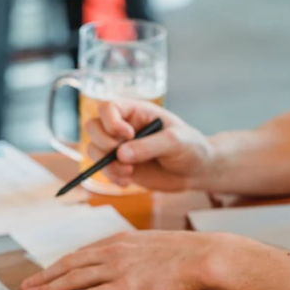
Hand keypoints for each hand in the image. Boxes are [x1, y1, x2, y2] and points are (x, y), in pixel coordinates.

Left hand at [21, 231, 219, 289]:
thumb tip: (127, 261)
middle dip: (45, 275)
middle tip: (27, 285)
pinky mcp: (124, 287)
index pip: (81, 253)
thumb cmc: (185, 253)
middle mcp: (112, 252)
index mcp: (119, 240)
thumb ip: (134, 251)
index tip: (47, 271)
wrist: (202, 256)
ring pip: (73, 279)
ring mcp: (116, 269)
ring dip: (49, 288)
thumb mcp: (152, 244)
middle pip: (69, 264)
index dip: (60, 264)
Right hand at [85, 99, 214, 191]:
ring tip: (129, 172)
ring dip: (106, 164)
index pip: (108, 108)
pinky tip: (128, 181)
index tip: (128, 136)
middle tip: (122, 157)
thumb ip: (149, 146)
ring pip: (94, 149)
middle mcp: (123, 127)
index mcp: (137, 112)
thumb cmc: (190, 147)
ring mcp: (120, 147)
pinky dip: (111, 177)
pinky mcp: (120, 166)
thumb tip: (121, 155)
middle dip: (103, 144)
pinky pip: (102, 170)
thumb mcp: (175, 142)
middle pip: (93, 127)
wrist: (196, 171)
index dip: (111, 122)